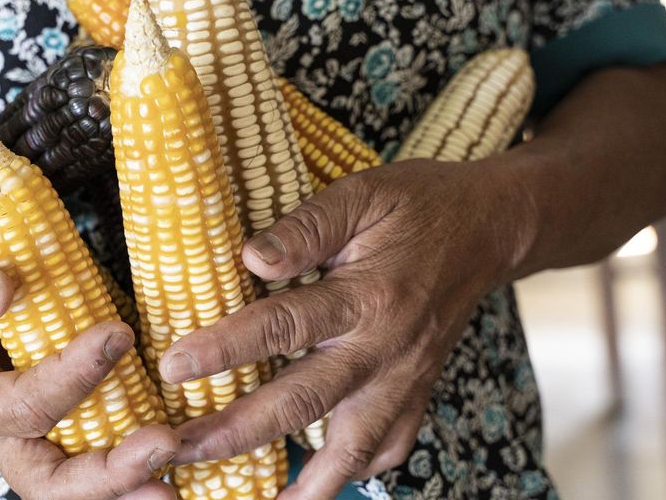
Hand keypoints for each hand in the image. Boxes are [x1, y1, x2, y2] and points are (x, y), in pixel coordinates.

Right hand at [0, 242, 178, 499]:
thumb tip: (5, 290)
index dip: (72, 376)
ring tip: (177, 470)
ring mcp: (25, 439)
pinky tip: (178, 446)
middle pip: (51, 483)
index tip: (118, 333)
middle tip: (163, 445)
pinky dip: (130, 463)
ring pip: (75, 485)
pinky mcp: (52, 428)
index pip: (22, 406)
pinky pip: (90, 455)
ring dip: (128, 482)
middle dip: (109, 474)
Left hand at [157, 159, 528, 498]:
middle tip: (179, 448)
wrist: (493, 227)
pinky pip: (389, 446)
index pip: (282, 327)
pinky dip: (355, 472)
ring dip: (302, 481)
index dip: (224, 348)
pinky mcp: (418, 389)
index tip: (173, 365)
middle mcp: (384, 348)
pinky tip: (322, 483)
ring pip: (349, 446)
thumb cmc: (420, 204)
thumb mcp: (363, 195)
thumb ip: (308, 226)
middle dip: (236, 432)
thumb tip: (252, 257)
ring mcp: (404, 377)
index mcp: (366, 295)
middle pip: (303, 402)